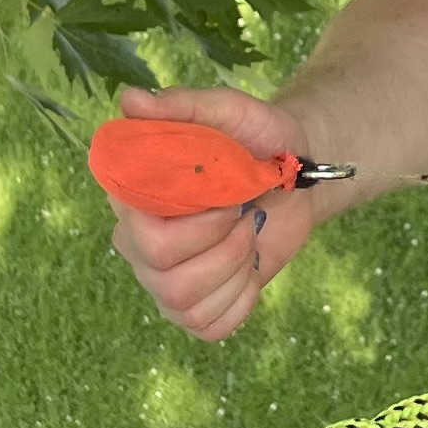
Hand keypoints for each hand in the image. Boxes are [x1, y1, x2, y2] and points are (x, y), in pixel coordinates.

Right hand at [106, 83, 328, 339]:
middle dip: (222, 248)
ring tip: (247, 236)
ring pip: (184, 305)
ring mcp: (161, 279)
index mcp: (134, 197)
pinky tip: (248, 270)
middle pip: (163, 276)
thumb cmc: (259, 138)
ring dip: (234, 272)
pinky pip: (208, 327)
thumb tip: (129, 100)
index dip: (192, 226)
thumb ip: (183, 106)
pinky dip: (240, 301)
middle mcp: (136, 242)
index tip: (226, 197)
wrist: (298, 173)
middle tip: (245, 216)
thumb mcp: (231, 112)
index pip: (138, 234)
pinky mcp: (190, 308)